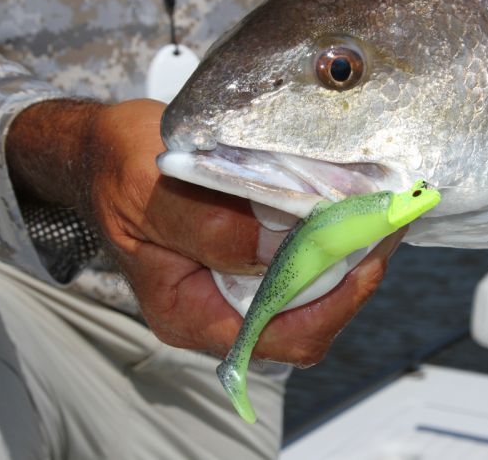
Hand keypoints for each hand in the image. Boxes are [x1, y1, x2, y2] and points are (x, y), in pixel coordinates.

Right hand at [7, 98, 401, 364]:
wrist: (103, 151)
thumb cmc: (118, 169)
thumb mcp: (149, 192)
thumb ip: (209, 228)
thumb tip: (279, 247)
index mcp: (191, 312)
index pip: (282, 336)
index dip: (335, 304)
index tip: (369, 254)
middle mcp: (222, 306)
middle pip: (309, 315)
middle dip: (353, 273)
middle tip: (384, 221)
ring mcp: (239, 280)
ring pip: (313, 286)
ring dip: (349, 251)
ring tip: (375, 209)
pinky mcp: (251, 251)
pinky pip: (303, 254)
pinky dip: (330, 233)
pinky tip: (346, 202)